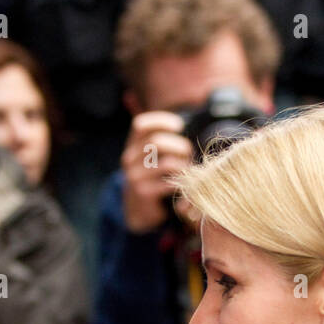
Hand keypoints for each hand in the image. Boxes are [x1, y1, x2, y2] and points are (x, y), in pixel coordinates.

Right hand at [120, 111, 192, 232]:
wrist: (139, 208)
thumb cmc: (154, 176)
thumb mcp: (154, 155)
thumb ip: (165, 138)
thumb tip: (193, 115)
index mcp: (132, 145)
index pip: (140, 125)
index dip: (161, 121)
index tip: (179, 126)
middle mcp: (130, 159)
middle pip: (157, 142)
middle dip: (179, 145)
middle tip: (189, 152)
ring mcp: (134, 176)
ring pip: (166, 163)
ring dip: (183, 165)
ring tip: (188, 169)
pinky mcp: (142, 192)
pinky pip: (168, 183)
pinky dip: (181, 182)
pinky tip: (185, 183)